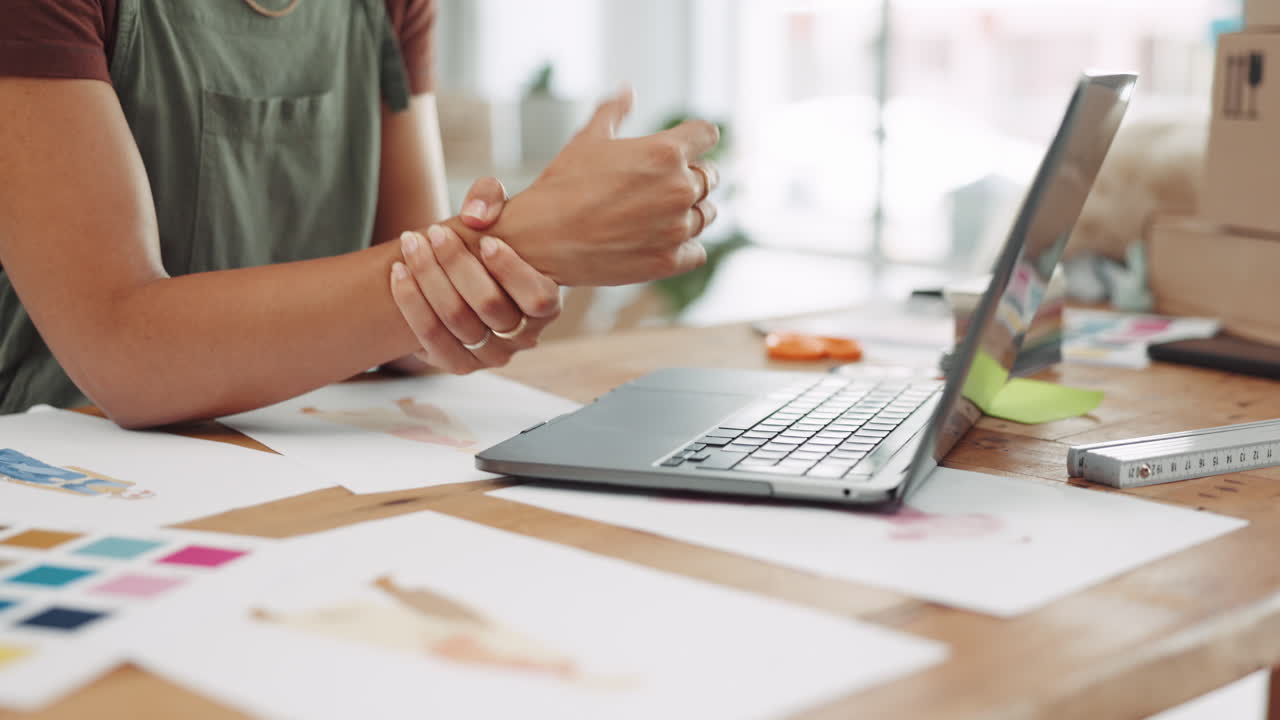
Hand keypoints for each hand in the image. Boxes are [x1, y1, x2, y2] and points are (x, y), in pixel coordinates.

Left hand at [389, 178, 560, 373]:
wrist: (462, 278)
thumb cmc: (486, 240)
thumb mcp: (496, 211)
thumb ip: (489, 197)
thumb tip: (474, 217)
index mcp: (546, 306)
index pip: (537, 298)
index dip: (512, 271)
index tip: (487, 241)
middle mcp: (523, 337)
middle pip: (489, 304)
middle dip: (456, 263)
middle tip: (434, 232)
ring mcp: (491, 355)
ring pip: (456, 319)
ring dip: (428, 276)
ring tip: (411, 243)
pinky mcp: (458, 364)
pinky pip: (430, 338)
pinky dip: (410, 303)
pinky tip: (397, 272)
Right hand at [491, 88, 720, 285]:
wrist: (540, 240)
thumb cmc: (561, 186)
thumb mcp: (587, 140)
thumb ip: (613, 112)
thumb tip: (626, 90)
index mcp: (666, 151)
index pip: (707, 135)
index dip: (695, 140)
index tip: (684, 149)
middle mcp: (679, 188)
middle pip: (710, 177)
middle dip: (690, 178)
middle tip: (656, 188)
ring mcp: (677, 227)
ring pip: (705, 215)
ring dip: (688, 213)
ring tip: (653, 216)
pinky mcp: (669, 260)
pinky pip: (697, 251)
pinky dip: (683, 247)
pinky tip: (656, 242)